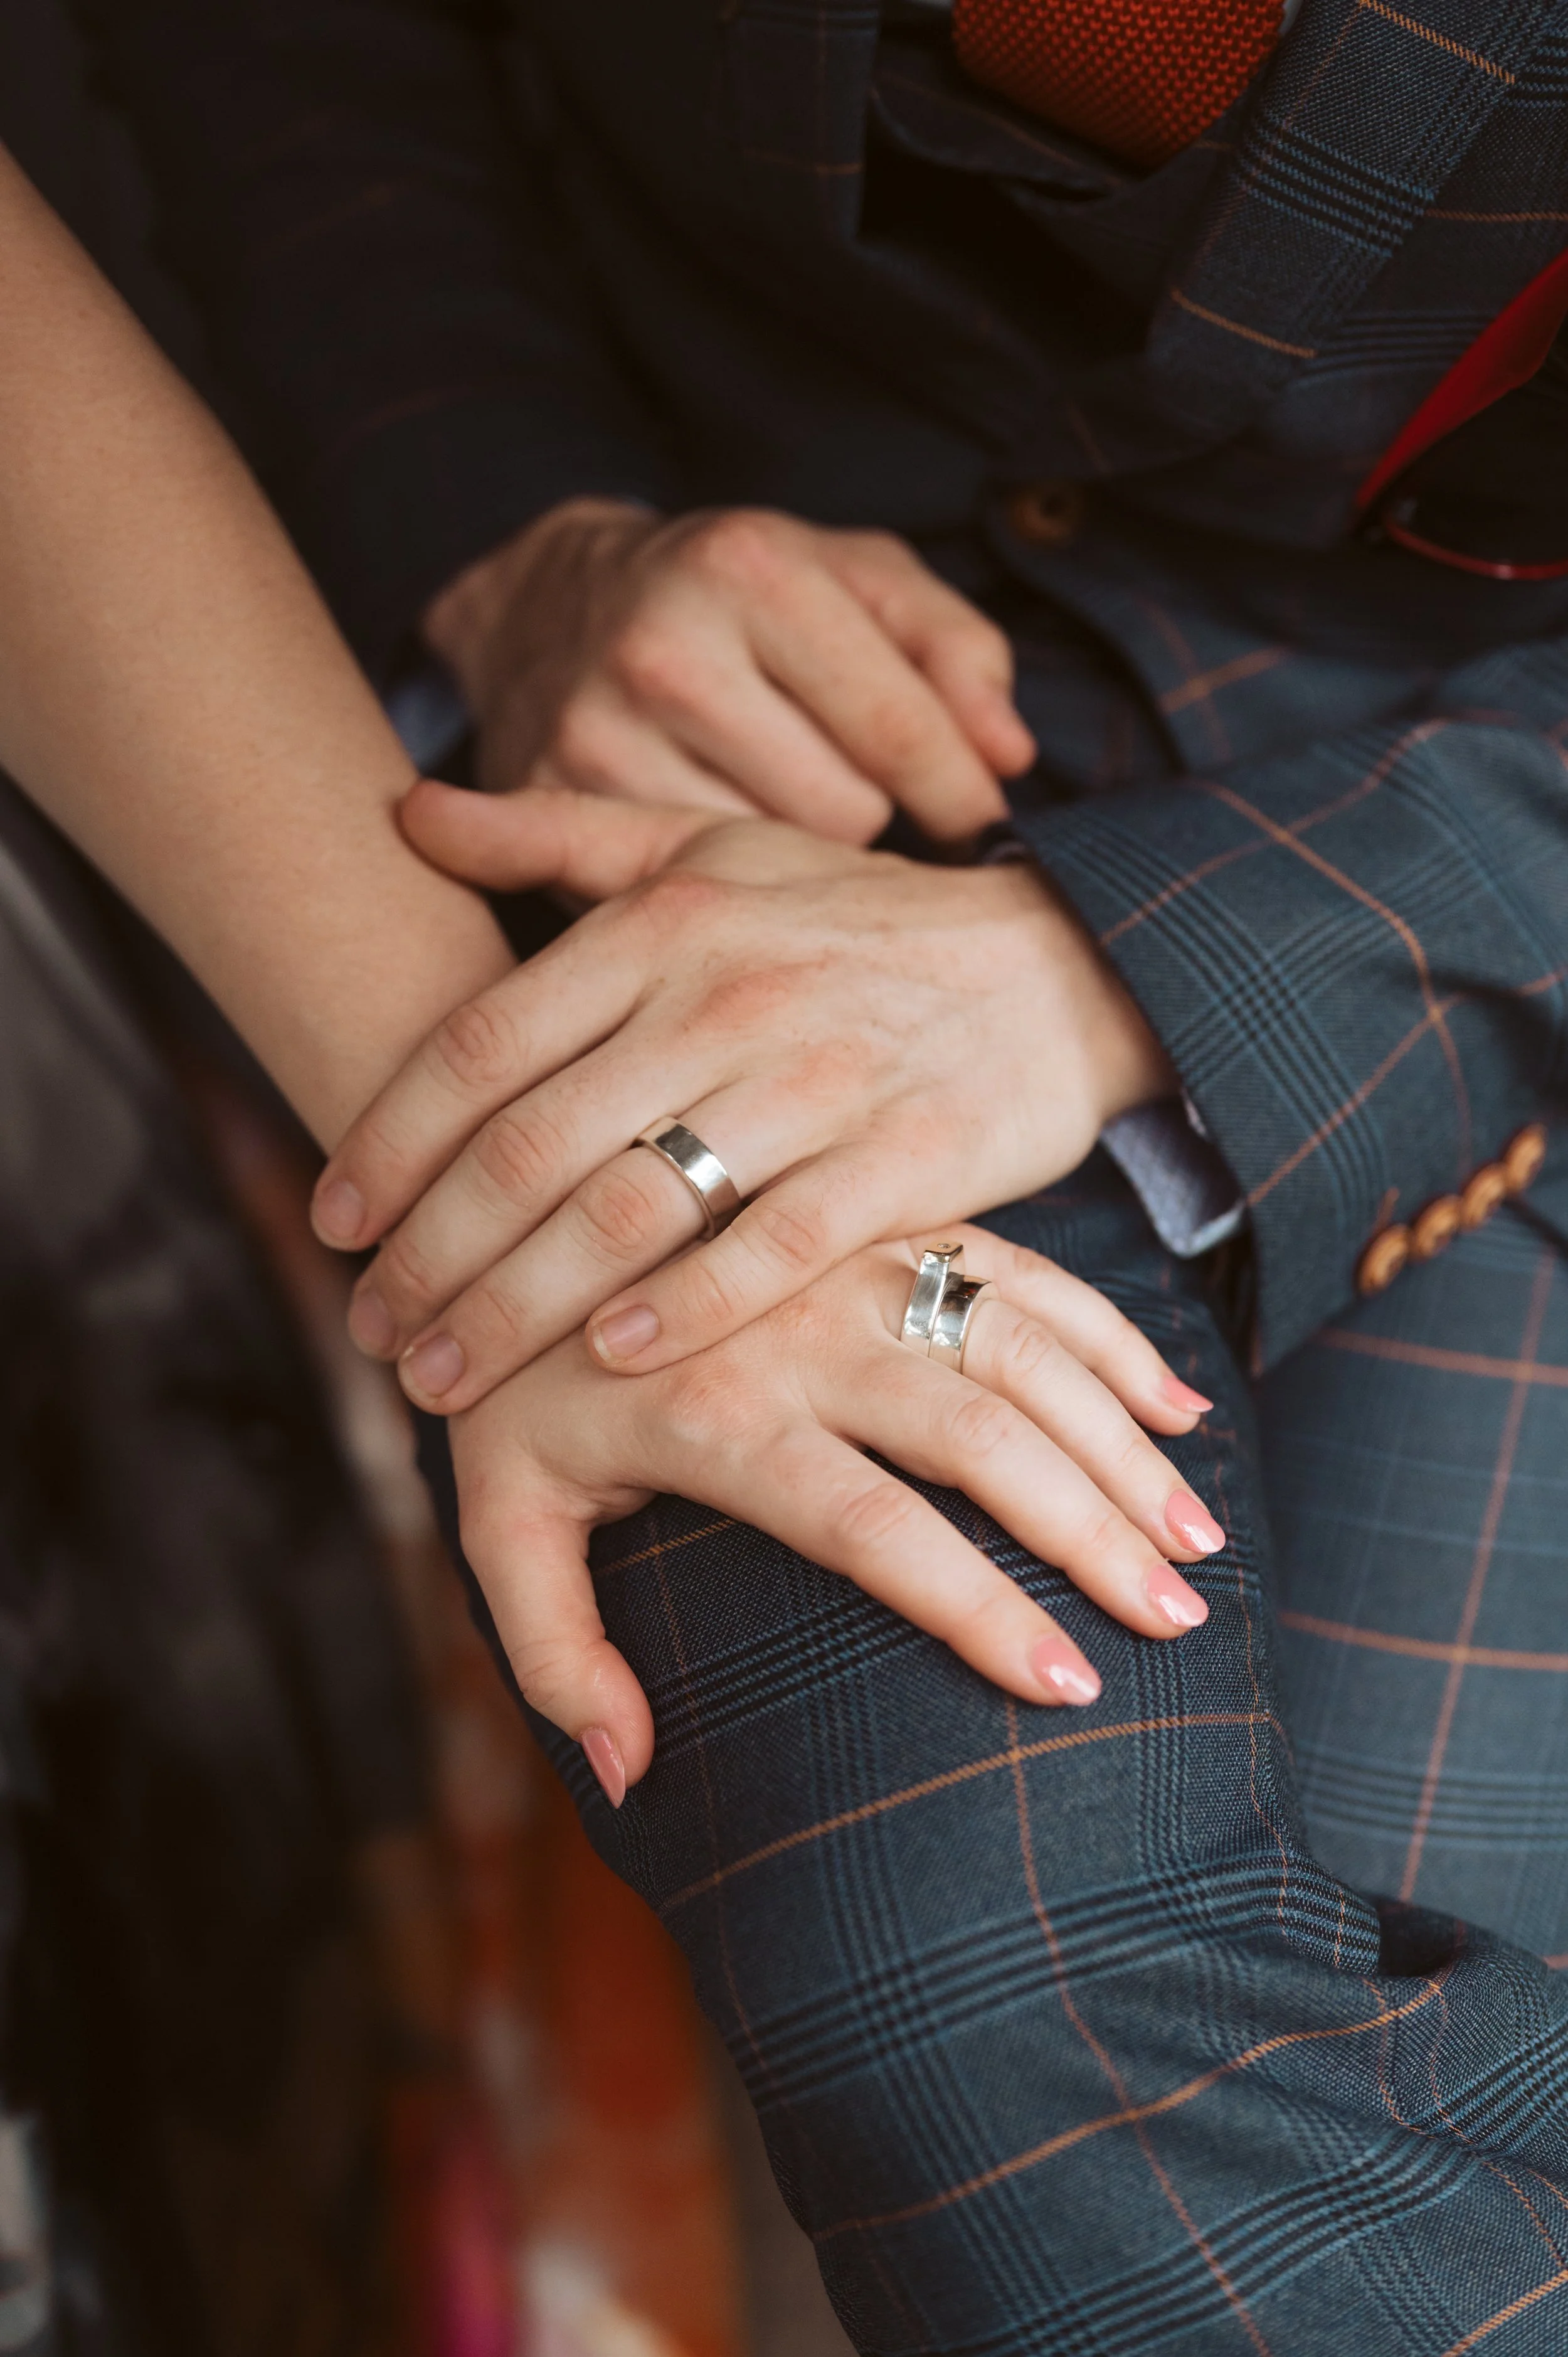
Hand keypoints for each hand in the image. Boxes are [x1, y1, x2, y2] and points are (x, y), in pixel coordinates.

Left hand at [314, 790, 1175, 1409]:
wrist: (1059, 965)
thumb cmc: (854, 922)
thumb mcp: (708, 852)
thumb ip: (553, 834)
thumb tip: (402, 807)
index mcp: (663, 924)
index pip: (483, 1044)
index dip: (389, 1139)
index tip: (332, 1220)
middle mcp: (727, 996)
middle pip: (534, 1145)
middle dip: (431, 1255)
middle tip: (370, 1332)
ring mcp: (819, 1078)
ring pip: (631, 1209)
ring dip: (520, 1309)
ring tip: (446, 1380)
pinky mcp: (905, 1158)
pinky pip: (774, 1248)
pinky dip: (686, 1308)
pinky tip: (609, 1361)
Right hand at [421, 499, 1034, 844]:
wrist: (549, 608)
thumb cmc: (738, 599)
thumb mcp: (856, 579)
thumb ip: (955, 649)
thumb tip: (1009, 757)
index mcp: (750, 569)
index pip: (899, 727)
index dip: (960, 791)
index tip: (981, 821)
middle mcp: (664, 649)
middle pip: (844, 813)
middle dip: (865, 809)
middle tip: (839, 781)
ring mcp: (597, 733)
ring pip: (772, 863)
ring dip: (794, 847)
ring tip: (771, 795)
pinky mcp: (553, 804)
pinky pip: (691, 887)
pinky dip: (719, 873)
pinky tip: (712, 825)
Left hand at [448, 1224, 1219, 1796]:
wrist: (512, 1198)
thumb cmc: (508, 1388)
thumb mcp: (494, 1520)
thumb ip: (553, 1652)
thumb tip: (629, 1778)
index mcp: (715, 1416)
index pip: (871, 1526)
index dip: (976, 1608)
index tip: (1069, 1687)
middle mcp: (800, 1329)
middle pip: (975, 1434)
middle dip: (1088, 1531)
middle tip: (1175, 1620)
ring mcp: (853, 1263)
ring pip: (1017, 1347)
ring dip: (1119, 1439)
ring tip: (1197, 1534)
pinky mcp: (887, 1220)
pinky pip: (1021, 1270)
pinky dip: (1107, 1335)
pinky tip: (1180, 1406)